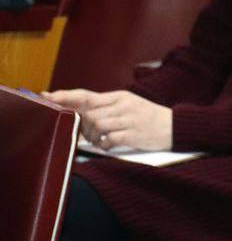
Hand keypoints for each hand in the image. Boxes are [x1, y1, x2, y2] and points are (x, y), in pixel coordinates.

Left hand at [44, 89, 172, 150]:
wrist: (176, 126)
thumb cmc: (148, 118)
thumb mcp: (129, 105)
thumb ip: (106, 107)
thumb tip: (78, 113)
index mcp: (119, 97)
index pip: (86, 95)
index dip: (64, 96)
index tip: (46, 97)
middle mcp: (123, 105)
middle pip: (89, 113)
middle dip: (83, 126)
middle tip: (87, 134)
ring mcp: (129, 119)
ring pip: (97, 126)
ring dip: (94, 137)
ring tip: (102, 140)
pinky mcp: (134, 134)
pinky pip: (109, 139)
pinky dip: (105, 145)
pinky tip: (110, 145)